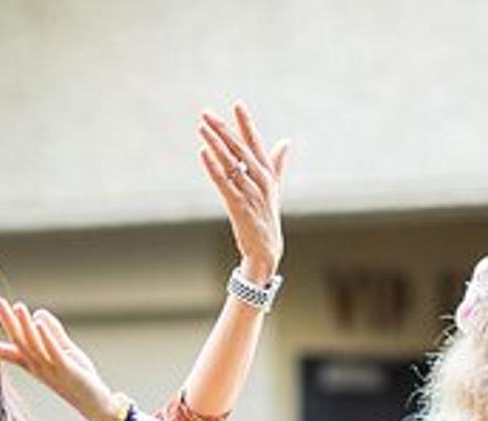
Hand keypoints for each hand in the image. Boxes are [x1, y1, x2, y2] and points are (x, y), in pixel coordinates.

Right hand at [0, 300, 120, 420]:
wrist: (94, 404)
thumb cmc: (78, 378)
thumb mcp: (64, 351)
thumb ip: (53, 332)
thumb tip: (39, 313)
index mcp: (33, 364)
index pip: (7, 353)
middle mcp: (37, 366)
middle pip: (19, 341)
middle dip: (8, 321)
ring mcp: (50, 368)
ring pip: (33, 345)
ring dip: (25, 325)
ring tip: (17, 306)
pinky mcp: (66, 369)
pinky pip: (53, 351)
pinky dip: (46, 337)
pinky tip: (39, 322)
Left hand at [199, 103, 288, 279]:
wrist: (266, 248)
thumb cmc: (267, 215)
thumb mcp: (274, 187)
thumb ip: (277, 163)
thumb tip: (286, 142)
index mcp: (267, 172)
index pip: (255, 142)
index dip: (246, 123)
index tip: (237, 104)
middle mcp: (261, 179)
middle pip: (240, 148)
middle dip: (223, 129)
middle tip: (206, 113)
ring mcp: (251, 192)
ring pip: (231, 162)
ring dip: (215, 144)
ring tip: (202, 128)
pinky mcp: (240, 206)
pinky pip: (225, 183)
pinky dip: (214, 168)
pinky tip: (204, 154)